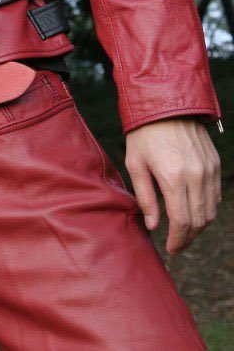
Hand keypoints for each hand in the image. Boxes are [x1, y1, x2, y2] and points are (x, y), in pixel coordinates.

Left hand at [124, 117, 220, 253]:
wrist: (164, 103)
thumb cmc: (143, 134)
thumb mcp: (135, 164)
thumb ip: (145, 198)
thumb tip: (153, 226)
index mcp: (173, 178)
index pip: (182, 222)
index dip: (178, 241)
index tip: (171, 249)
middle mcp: (196, 176)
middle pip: (199, 221)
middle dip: (189, 238)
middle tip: (177, 243)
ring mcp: (208, 169)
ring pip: (211, 210)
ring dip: (200, 225)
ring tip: (185, 230)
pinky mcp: (214, 162)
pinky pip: (216, 195)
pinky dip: (208, 208)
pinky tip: (194, 210)